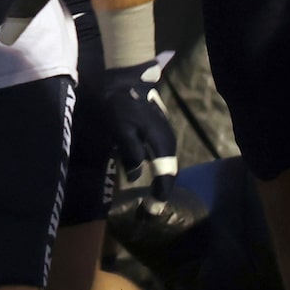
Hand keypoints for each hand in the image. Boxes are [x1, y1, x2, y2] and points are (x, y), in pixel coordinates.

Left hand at [104, 52, 178, 198]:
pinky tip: (147, 175)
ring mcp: (165, 134)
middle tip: (148, 212)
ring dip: (159, 181)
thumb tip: (136, 176)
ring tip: (149, 198)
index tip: (151, 213)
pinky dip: (157, 169)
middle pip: (168, 172)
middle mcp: (168, 141)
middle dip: (160, 193)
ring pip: (166, 164)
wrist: (125, 77)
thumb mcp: (122, 130)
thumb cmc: (121, 103)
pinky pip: (161, 155)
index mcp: (161, 143)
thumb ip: (131, 153)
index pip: (166, 176)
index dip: (159, 197)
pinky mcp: (158, 130)